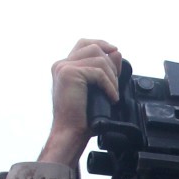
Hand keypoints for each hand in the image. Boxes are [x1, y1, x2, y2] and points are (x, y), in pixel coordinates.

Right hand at [39, 38, 121, 167]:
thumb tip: (116, 53)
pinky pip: (99, 72)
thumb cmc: (82, 119)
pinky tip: (112, 98)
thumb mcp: (97, 90)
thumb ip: (105, 71)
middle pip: (93, 48)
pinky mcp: (70, 73)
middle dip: (110, 64)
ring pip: (98, 59)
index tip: (116, 52)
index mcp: (64, 67)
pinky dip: (109, 86)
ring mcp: (64, 67)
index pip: (84, 44)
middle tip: (115, 85)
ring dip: (112, 77)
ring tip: (113, 94)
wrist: (70, 133)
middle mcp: (62, 64)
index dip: (102, 45)